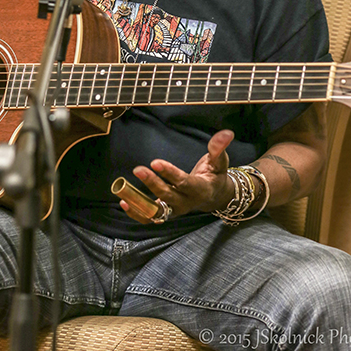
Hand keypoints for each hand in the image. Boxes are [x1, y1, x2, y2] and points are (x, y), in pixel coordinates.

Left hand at [119, 129, 235, 223]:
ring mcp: (176, 210)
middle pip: (168, 196)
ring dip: (140, 203)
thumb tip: (225, 133)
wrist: (214, 196)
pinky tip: (124, 203)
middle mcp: (187, 203)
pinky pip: (151, 217)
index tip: (155, 162)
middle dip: (152, 184)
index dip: (170, 173)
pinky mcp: (167, 213)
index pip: (184, 182)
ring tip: (124, 193)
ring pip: (157, 210)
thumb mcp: (220, 161)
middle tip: (138, 169)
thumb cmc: (215, 176)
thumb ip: (218, 148)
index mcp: (201, 189)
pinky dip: (137, 214)